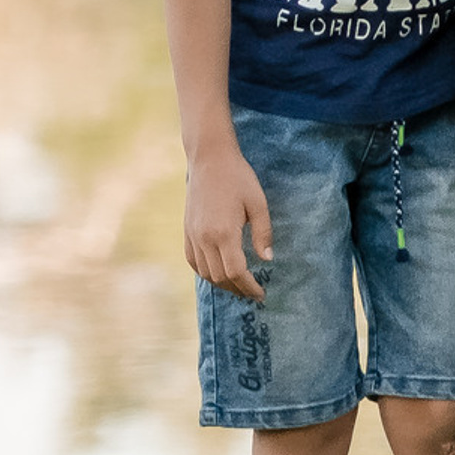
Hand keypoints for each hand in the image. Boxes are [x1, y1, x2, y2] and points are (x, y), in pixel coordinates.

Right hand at [185, 145, 270, 301]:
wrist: (209, 160)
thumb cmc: (238, 178)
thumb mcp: (258, 203)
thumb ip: (263, 233)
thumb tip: (268, 259)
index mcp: (223, 233)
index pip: (236, 272)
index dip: (249, 286)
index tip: (261, 294)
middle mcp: (204, 239)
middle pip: (220, 277)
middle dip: (237, 289)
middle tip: (253, 293)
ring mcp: (192, 236)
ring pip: (205, 273)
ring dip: (222, 284)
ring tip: (239, 286)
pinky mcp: (186, 232)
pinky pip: (193, 261)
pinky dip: (205, 273)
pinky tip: (218, 274)